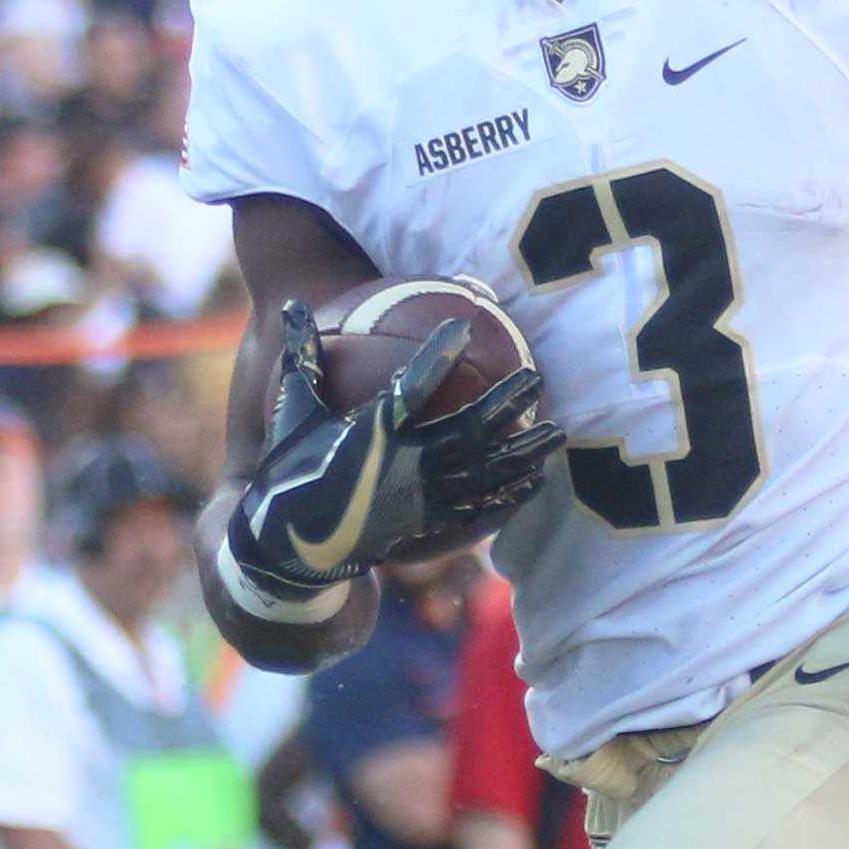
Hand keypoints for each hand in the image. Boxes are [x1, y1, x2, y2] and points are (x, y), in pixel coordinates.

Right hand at [219, 304, 560, 605]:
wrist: (293, 544)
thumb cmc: (292, 466)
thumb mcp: (293, 411)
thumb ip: (302, 358)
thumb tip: (291, 304)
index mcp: (371, 434)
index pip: (411, 388)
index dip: (438, 357)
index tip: (464, 327)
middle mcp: (403, 467)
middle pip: (469, 432)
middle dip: (506, 405)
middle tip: (537, 377)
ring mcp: (421, 499)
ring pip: (485, 474)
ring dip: (524, 453)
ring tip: (557, 432)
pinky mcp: (428, 523)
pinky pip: (479, 509)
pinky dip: (509, 494)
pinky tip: (536, 481)